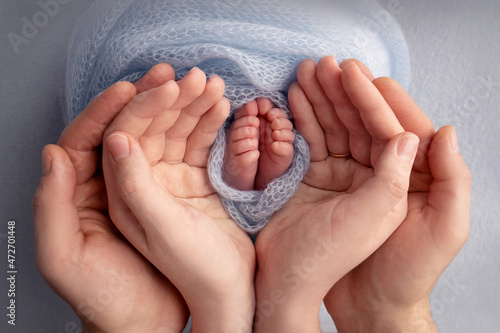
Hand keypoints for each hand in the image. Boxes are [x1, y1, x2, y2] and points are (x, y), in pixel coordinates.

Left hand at [33, 64, 189, 332]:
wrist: (151, 322)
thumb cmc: (108, 296)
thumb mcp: (67, 257)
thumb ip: (55, 205)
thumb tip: (59, 151)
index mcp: (88, 192)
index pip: (95, 136)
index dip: (113, 107)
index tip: (136, 86)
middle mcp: (122, 181)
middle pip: (137, 127)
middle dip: (158, 98)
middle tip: (180, 75)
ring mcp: (156, 183)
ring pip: (169, 133)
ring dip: (187, 106)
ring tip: (207, 84)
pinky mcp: (185, 188)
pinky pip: (194, 149)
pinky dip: (207, 127)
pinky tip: (219, 108)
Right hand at [253, 57, 419, 331]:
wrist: (306, 289)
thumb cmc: (369, 268)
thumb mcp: (408, 225)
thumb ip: (432, 178)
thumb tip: (430, 132)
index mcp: (403, 182)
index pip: (391, 129)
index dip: (371, 99)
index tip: (352, 71)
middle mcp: (374, 175)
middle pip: (360, 123)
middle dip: (341, 91)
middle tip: (323, 63)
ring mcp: (343, 176)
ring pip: (334, 128)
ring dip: (320, 98)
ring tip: (305, 71)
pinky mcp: (315, 180)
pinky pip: (311, 142)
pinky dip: (303, 119)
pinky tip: (295, 97)